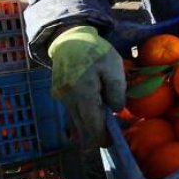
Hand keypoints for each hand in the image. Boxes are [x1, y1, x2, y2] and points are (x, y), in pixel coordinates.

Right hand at [49, 26, 125, 146]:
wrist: (69, 38)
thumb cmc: (95, 51)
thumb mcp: (114, 66)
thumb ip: (117, 90)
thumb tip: (115, 110)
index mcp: (82, 94)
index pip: (92, 127)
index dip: (104, 138)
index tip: (117, 140)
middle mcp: (68, 100)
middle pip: (84, 129)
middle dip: (100, 134)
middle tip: (118, 130)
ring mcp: (62, 98)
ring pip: (78, 122)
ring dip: (93, 124)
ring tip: (111, 118)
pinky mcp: (60, 95)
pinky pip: (74, 112)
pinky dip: (86, 114)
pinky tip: (98, 108)